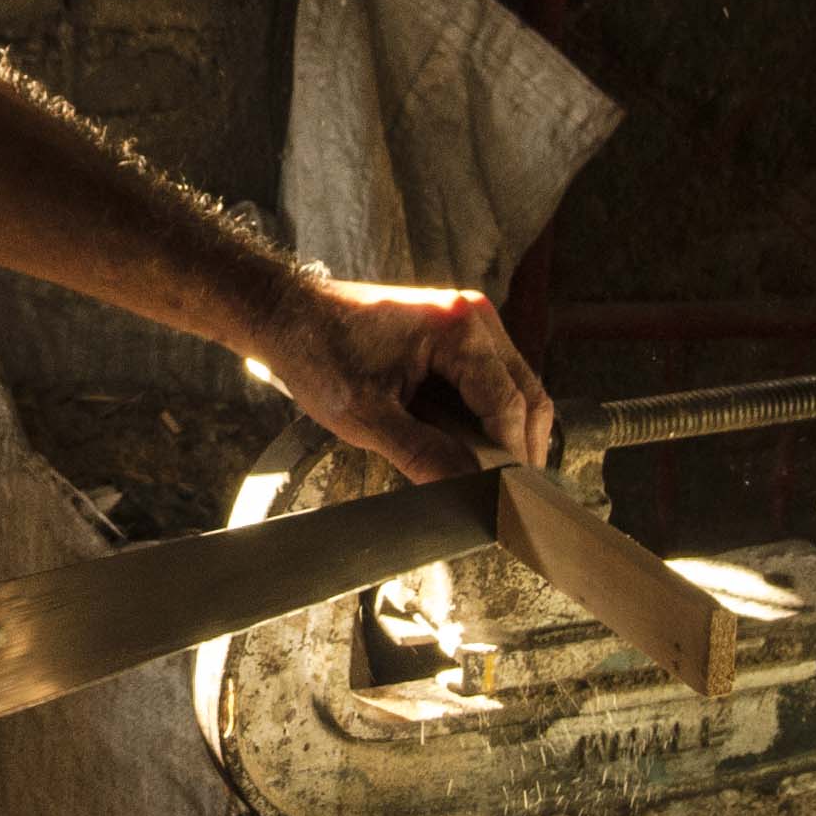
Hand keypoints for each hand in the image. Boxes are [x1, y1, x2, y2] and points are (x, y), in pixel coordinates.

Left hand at [248, 271, 555, 484]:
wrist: (287, 315)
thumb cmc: (318, 356)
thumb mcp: (365, 418)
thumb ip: (424, 456)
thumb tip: (471, 493)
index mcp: (459, 329)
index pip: (509, 407)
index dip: (510, 459)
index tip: (505, 501)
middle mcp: (474, 316)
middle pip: (527, 395)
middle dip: (519, 448)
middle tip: (504, 496)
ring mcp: (470, 320)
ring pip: (516, 388)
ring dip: (507, 432)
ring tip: (486, 476)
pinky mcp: (458, 330)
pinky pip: (493, 379)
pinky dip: (489, 415)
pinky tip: (469, 446)